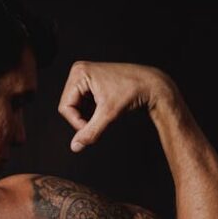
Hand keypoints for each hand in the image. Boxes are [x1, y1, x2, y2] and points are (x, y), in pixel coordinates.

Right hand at [58, 60, 174, 152]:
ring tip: (105, 116)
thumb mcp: (108, 114)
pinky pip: (84, 103)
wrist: (152, 84)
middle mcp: (80, 72)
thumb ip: (90, 132)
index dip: (76, 122)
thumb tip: (76, 147)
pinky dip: (92, 112)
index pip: (65, 107)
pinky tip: (105, 111)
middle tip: (99, 124)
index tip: (91, 129)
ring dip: (88, 116)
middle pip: (69, 106)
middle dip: (82, 119)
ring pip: (77, 106)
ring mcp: (86, 76)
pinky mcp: (92, 82)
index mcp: (80, 73)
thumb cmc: (132, 91)